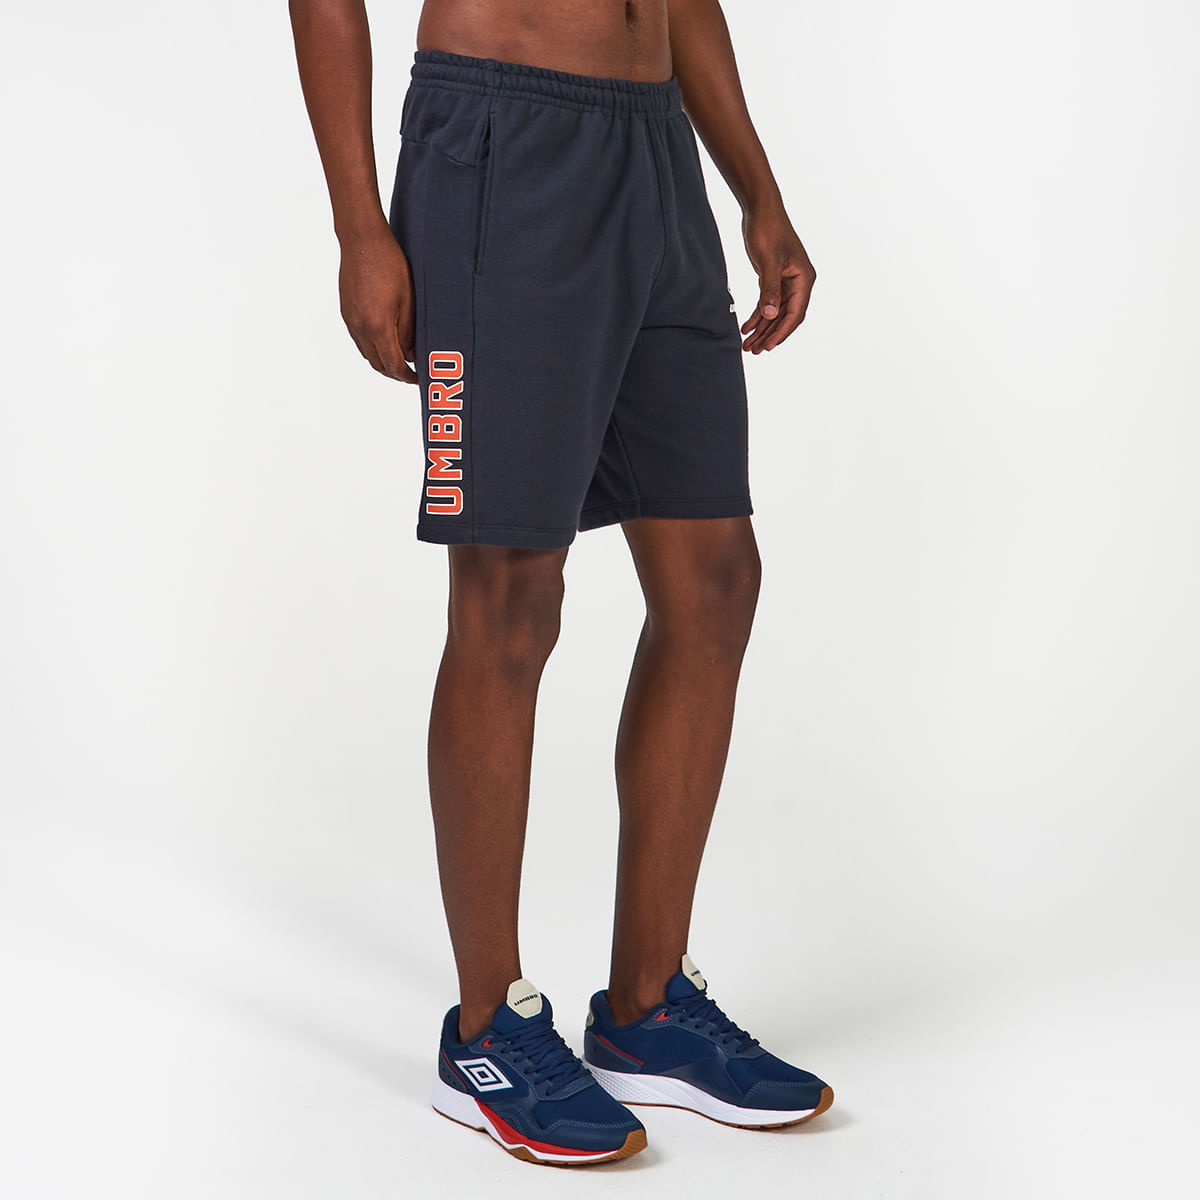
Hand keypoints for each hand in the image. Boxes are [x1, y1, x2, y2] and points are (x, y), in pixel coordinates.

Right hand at [338, 226, 417, 383]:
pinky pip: (359, 339)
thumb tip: (411, 354)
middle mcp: (360, 328)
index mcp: (378, 327)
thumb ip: (408, 331)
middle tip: (411, 374)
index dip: (406, 376)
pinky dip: (373, 348)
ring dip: (383, 361)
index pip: (393, 365)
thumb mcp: (408, 300)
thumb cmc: (389, 263)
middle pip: (377, 364)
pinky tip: (385, 341)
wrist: (361, 240)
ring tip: (400, 359)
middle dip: (395, 373)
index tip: (418, 379)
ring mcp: (351, 320)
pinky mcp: (346, 312)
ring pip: (367, 353)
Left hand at [739, 207, 815, 353]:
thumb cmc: (767, 230)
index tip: (768, 346)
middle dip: (769, 334)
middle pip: (785, 317)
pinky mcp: (774, 278)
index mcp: (803, 278)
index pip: (795, 313)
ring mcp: (786, 281)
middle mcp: (798, 282)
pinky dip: (757, 315)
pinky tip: (746, 327)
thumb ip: (769, 289)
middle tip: (754, 350)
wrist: (760, 209)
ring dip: (762, 328)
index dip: (781, 332)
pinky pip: (767, 302)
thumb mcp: (767, 261)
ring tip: (748, 344)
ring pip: (775, 312)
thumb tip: (770, 316)